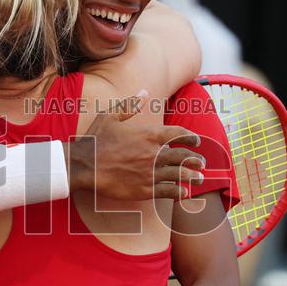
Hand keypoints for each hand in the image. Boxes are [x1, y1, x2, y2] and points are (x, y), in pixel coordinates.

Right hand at [68, 91, 204, 200]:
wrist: (84, 164)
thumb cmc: (96, 139)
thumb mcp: (111, 116)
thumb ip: (130, 105)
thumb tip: (143, 92)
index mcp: (148, 135)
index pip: (178, 134)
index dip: (191, 137)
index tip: (196, 141)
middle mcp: (153, 154)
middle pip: (184, 156)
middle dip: (196, 159)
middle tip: (202, 163)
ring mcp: (150, 172)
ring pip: (179, 175)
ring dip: (192, 177)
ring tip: (199, 179)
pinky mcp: (144, 189)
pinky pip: (167, 191)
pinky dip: (178, 192)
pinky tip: (183, 193)